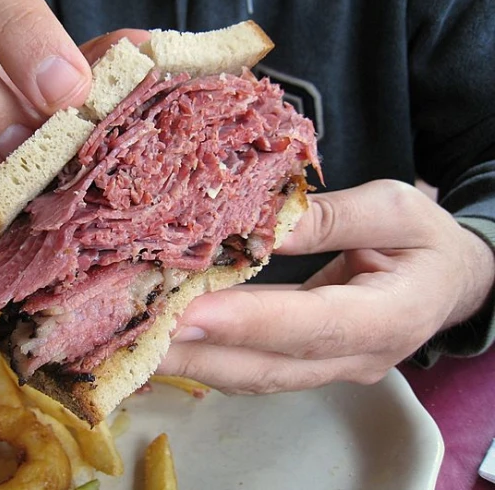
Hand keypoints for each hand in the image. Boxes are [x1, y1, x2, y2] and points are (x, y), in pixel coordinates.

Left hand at [158, 180, 494, 393]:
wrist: (450, 282)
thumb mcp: (394, 209)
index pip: (312, 325)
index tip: (191, 314)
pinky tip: (169, 343)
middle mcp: (357, 357)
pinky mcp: (309, 363)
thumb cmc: (427, 240)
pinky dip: (209, 358)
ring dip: (193, 364)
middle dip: (199, 356)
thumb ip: (331, 217)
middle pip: (271, 366)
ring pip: (256, 376)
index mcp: (390, 315)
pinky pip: (255, 368)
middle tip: (137, 340)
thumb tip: (264, 227)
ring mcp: (331, 368)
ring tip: (135, 346)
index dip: (250, 323)